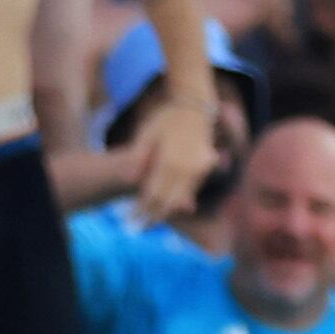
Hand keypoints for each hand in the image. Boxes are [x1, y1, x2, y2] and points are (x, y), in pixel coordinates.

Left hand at [126, 97, 216, 224]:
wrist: (195, 106)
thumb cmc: (165, 119)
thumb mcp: (146, 134)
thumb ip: (137, 157)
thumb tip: (128, 179)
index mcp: (169, 160)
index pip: (153, 193)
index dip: (142, 209)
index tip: (131, 218)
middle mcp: (187, 167)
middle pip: (168, 201)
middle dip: (154, 216)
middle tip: (141, 227)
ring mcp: (199, 167)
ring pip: (182, 198)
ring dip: (168, 211)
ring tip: (154, 220)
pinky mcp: (207, 166)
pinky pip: (193, 189)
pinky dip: (182, 199)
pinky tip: (172, 207)